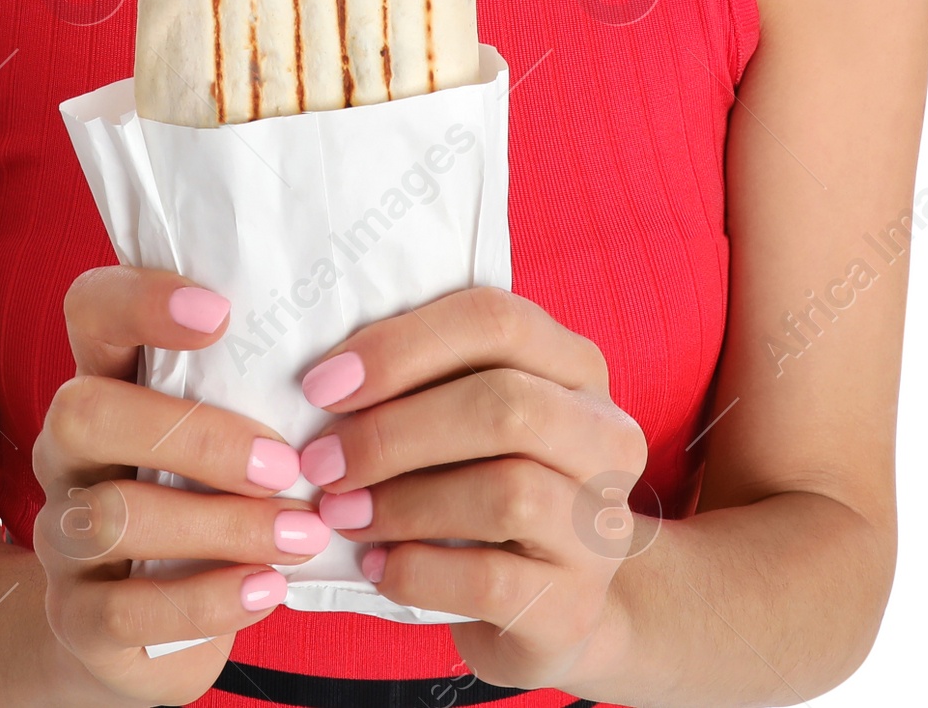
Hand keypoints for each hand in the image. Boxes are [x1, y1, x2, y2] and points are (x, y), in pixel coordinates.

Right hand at [33, 265, 331, 702]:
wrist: (142, 632)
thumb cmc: (205, 501)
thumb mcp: (220, 435)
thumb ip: (250, 390)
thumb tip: (349, 357)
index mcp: (104, 383)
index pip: (90, 310)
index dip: (139, 300)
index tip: (219, 312)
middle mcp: (66, 453)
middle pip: (84, 414)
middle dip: (194, 436)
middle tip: (284, 464)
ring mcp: (62, 537)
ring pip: (113, 517)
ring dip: (221, 525)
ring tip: (301, 534)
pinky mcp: (78, 619)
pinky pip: (126, 609)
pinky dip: (207, 600)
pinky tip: (268, 588)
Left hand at [294, 285, 648, 690]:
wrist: (553, 607)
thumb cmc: (485, 490)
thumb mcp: (469, 421)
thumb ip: (425, 382)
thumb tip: (326, 380)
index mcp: (575, 367)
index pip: (496, 320)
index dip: (401, 346)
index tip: (323, 385)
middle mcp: (606, 437)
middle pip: (504, 404)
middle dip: (393, 431)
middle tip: (321, 461)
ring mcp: (600, 526)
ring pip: (505, 492)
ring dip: (401, 502)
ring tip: (341, 513)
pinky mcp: (574, 604)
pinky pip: (489, 579)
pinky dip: (416, 571)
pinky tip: (377, 566)